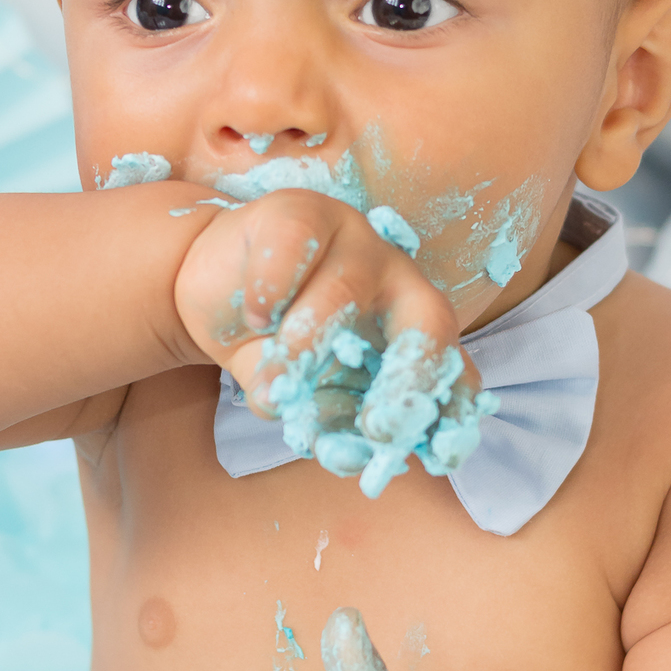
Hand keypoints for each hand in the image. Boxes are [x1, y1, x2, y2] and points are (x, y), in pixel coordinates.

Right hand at [173, 192, 491, 494]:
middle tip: (381, 428)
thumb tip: (350, 459)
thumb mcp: (307, 395)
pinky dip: (270, 292)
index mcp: (414, 328)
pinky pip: (292, 251)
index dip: (454, 412)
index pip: (452, 370)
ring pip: (344, 293)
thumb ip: (329, 422)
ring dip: (305, 351)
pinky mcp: (300, 212)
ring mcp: (354, 241)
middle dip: (412, 379)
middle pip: (430, 322)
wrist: (216, 289)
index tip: (439, 456)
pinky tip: (257, 317)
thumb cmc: (275, 346)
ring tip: (275, 389)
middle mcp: (399, 282)